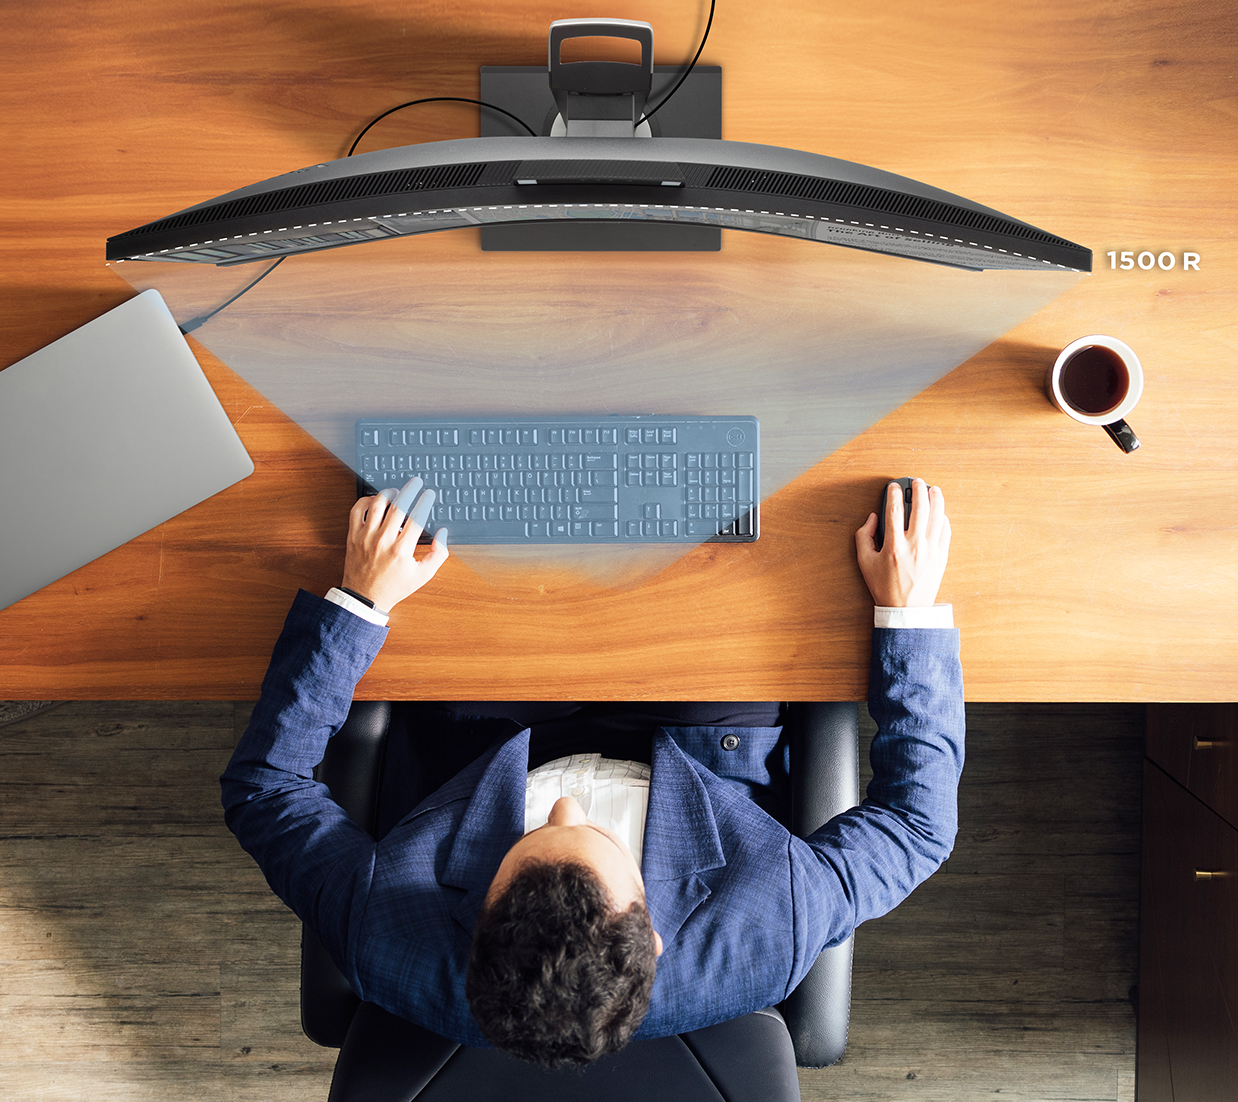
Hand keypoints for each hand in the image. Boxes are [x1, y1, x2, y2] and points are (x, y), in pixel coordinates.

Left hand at [342, 477, 448, 611]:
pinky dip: (366, 500)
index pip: (417, 517)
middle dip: (410, 489)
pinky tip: (375, 500)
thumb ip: (438, 554)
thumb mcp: (423, 575)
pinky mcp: (353, 536)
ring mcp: (366, 537)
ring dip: (388, 492)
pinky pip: (357, 510)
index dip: (425, 501)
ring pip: (377, 504)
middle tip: (416, 481)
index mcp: (402, 550)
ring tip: (396, 490)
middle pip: (399, 506)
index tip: (430, 494)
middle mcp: (383, 540)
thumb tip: (443, 533)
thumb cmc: (394, 587)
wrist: (365, 598)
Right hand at [855, 478, 950, 606]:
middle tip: (917, 482)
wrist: (906, 609)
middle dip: (918, 489)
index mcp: (894, 545)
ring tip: (934, 489)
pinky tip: (940, 512)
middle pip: (920, 507)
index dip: (893, 493)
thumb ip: (863, 536)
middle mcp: (915, 545)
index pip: (894, 509)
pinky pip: (946, 531)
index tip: (893, 486)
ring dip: (936, 499)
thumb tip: (873, 517)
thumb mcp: (864, 562)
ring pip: (938, 516)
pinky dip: (944, 518)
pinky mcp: (942, 556)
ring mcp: (931, 550)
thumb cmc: (884, 587)